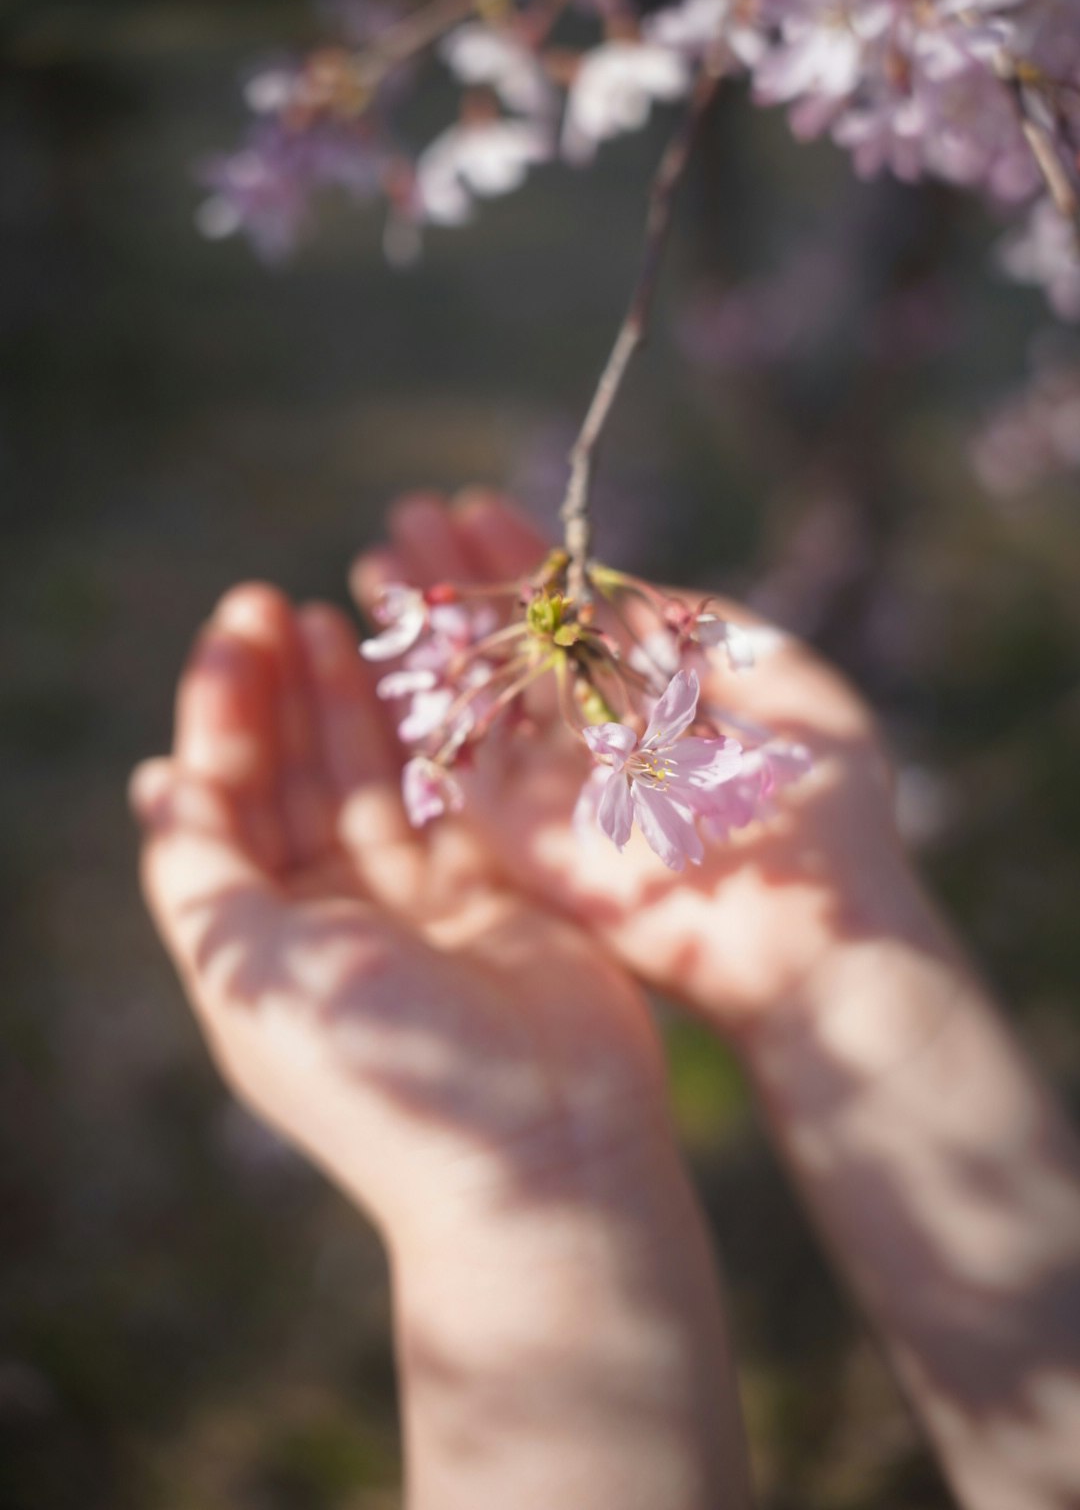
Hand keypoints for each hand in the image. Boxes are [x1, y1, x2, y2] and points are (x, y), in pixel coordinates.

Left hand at [131, 582, 676, 1242]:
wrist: (544, 1157)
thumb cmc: (386, 1070)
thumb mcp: (254, 970)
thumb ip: (199, 869)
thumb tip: (153, 781)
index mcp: (265, 941)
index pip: (227, 801)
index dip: (226, 711)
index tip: (240, 627)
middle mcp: (335, 919)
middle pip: (297, 780)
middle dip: (284, 691)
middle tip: (279, 601)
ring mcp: (421, 905)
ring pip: (377, 777)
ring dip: (354, 701)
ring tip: (339, 613)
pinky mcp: (501, 894)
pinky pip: (461, 796)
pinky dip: (442, 735)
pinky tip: (428, 672)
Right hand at [351, 490, 931, 1036]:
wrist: (814, 933)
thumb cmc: (826, 809)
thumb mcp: (787, 677)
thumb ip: (707, 628)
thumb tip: (633, 587)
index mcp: (657, 701)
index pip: (573, 617)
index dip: (526, 559)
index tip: (477, 504)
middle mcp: (597, 740)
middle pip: (510, 646)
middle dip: (460, 582)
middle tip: (407, 517)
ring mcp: (556, 791)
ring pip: (472, 692)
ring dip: (428, 626)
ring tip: (379, 556)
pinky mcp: (523, 844)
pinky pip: (456, 762)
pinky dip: (421, 701)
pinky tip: (389, 636)